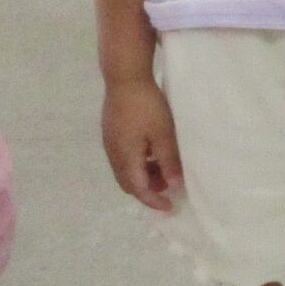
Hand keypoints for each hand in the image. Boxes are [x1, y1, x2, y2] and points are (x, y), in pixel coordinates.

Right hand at [102, 78, 182, 211]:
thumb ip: (168, 160)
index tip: (169, 207)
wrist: (124, 78)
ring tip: (164, 169)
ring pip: (125, 170)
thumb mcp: (163, 134)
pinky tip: (152, 152)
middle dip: (147, 190)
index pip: (138, 189)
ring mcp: (110, 143)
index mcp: (125, 158)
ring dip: (143, 175)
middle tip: (168, 188)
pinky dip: (138, 163)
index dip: (153, 200)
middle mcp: (113, 155)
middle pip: (128, 182)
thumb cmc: (147, 106)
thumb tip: (174, 184)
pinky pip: (124, 158)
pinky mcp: (111, 133)